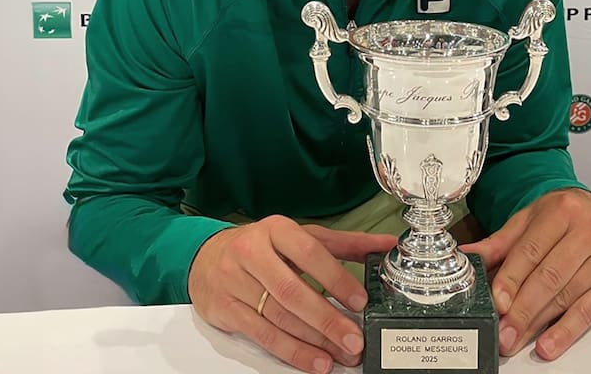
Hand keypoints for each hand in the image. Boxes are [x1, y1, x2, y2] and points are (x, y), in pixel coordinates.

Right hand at [188, 215, 397, 372]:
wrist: (204, 257)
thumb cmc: (260, 246)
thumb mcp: (299, 237)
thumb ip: (343, 244)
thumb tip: (386, 245)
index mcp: (276, 230)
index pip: (309, 253)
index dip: (336, 278)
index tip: (359, 301)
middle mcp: (252, 253)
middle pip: (293, 291)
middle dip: (326, 319)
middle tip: (353, 339)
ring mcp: (235, 281)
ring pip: (279, 316)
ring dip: (313, 341)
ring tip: (340, 354)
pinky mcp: (226, 309)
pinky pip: (262, 335)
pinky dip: (291, 351)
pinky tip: (315, 360)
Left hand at [461, 189, 590, 360]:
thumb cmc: (557, 216)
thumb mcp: (525, 220)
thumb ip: (498, 243)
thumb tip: (467, 256)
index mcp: (561, 211)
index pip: (531, 250)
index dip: (512, 279)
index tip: (498, 302)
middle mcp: (587, 232)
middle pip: (549, 277)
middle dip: (523, 309)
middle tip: (504, 331)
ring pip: (566, 296)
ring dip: (538, 324)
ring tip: (517, 339)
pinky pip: (589, 311)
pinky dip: (567, 331)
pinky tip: (549, 343)